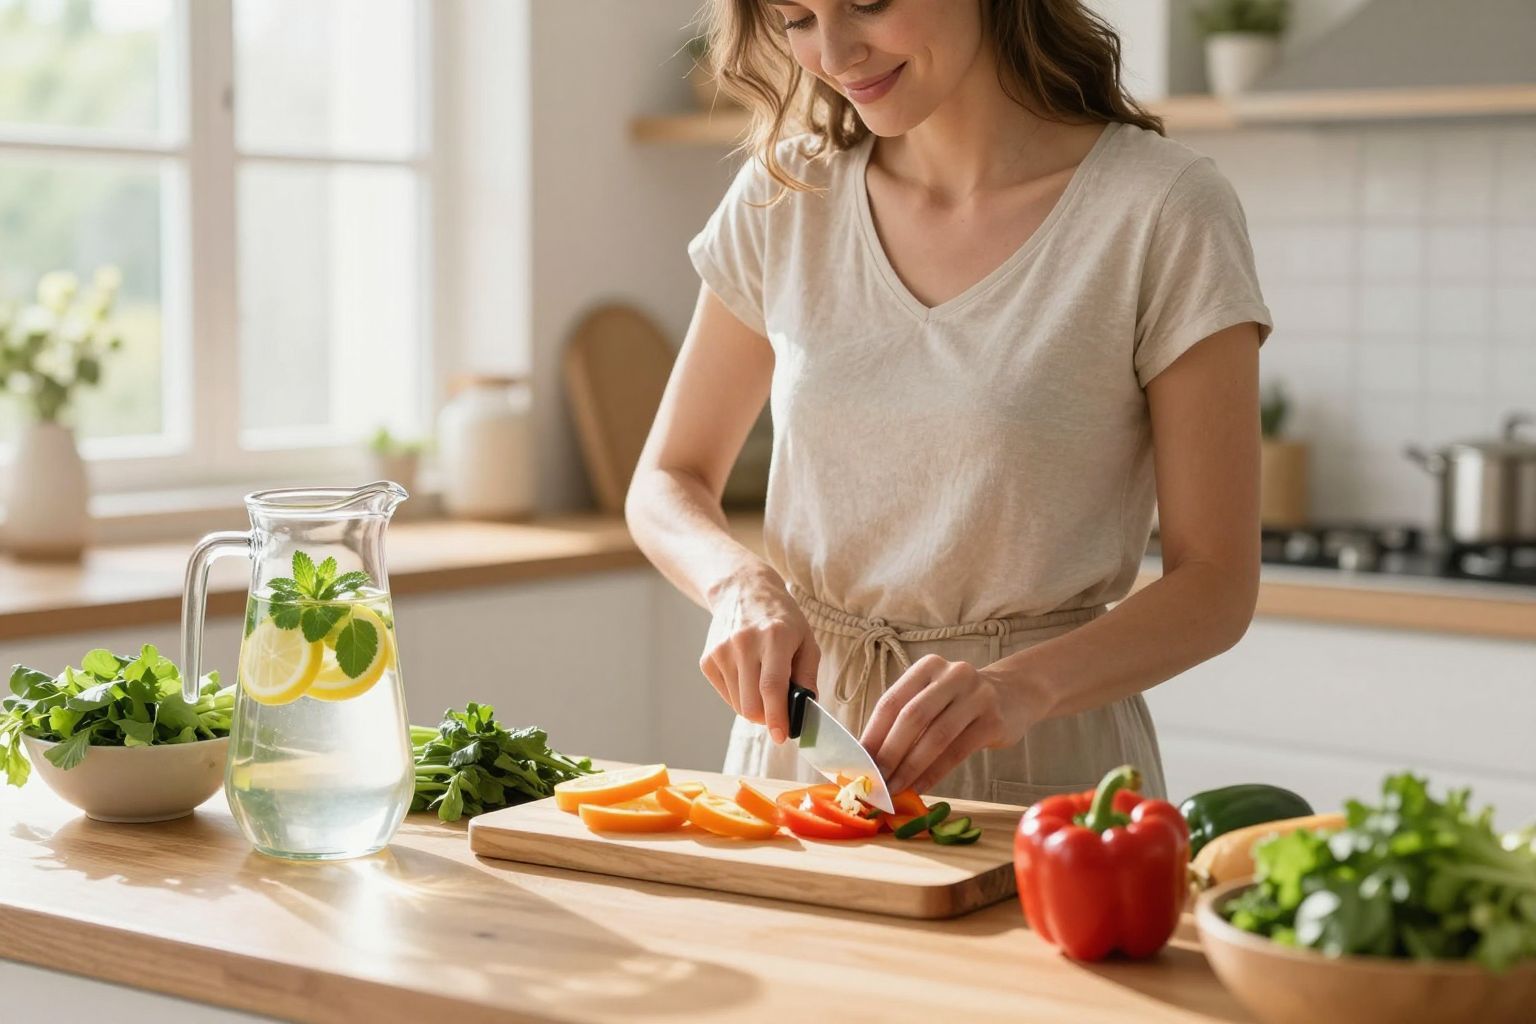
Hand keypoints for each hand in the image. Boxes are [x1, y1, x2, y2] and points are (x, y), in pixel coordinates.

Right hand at [701, 571, 820, 743]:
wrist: (742, 590)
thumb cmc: (781, 618)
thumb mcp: (806, 640)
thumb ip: (808, 676)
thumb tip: (805, 710)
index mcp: (774, 638)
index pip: (772, 688)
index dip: (777, 717)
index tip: (782, 736)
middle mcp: (744, 644)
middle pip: (752, 704)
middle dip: (768, 718)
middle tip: (779, 712)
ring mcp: (721, 652)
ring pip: (738, 705)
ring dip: (755, 707)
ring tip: (764, 685)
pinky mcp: (707, 660)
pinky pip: (726, 695)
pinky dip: (740, 696)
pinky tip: (748, 675)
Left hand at [860, 655, 1033, 794]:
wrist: (1015, 695)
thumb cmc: (960, 702)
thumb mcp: (933, 697)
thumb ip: (905, 719)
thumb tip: (869, 758)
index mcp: (928, 667)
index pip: (891, 702)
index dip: (872, 735)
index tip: (857, 764)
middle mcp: (952, 675)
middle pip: (911, 717)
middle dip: (888, 753)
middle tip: (874, 781)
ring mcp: (977, 696)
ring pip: (935, 736)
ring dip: (910, 768)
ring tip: (894, 789)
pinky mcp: (993, 721)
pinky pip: (957, 752)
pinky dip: (934, 773)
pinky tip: (920, 788)